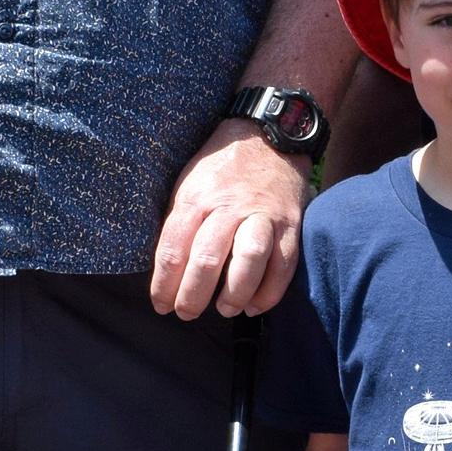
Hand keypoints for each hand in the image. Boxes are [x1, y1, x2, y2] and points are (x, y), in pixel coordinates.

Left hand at [148, 124, 306, 320]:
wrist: (266, 136)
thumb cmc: (221, 168)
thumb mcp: (188, 184)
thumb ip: (180, 223)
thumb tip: (168, 269)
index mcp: (196, 199)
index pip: (173, 248)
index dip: (164, 284)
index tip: (161, 304)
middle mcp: (228, 208)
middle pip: (207, 259)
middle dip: (193, 295)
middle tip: (186, 313)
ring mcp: (262, 216)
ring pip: (249, 260)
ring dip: (234, 294)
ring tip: (224, 309)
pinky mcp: (290, 224)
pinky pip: (283, 264)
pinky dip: (270, 292)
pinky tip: (254, 305)